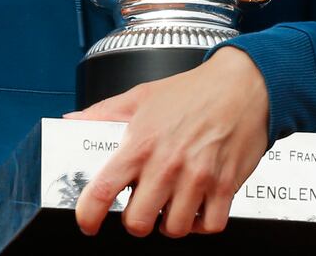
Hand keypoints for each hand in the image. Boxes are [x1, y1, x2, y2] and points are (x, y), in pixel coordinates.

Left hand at [69, 48, 269, 238]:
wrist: (243, 85)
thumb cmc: (192, 92)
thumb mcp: (141, 96)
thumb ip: (104, 113)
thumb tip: (73, 121)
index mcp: (140, 144)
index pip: (102, 191)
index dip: (88, 216)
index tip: (88, 222)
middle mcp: (167, 164)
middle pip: (138, 223)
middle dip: (136, 220)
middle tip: (141, 206)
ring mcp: (198, 178)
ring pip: (174, 229)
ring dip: (170, 222)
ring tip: (171, 203)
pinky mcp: (225, 186)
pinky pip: (209, 226)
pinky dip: (202, 223)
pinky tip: (197, 206)